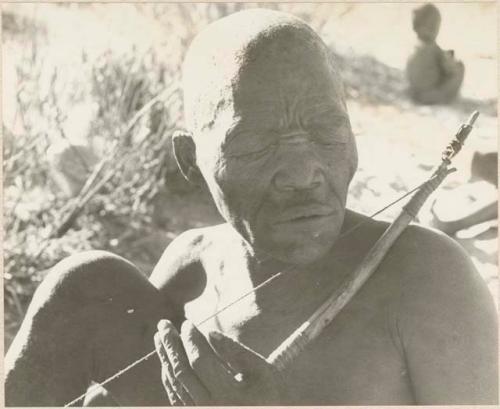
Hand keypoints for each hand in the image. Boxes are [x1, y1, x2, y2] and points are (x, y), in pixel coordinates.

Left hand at [154, 319, 284, 404]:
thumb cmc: (272, 396)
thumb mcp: (263, 371)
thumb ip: (236, 351)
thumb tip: (210, 333)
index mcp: (228, 395)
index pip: (200, 361)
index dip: (191, 340)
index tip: (186, 322)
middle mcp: (210, 407)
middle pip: (182, 371)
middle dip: (170, 345)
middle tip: (163, 324)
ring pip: (175, 384)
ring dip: (166, 358)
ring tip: (160, 337)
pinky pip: (177, 396)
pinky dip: (169, 377)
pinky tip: (167, 361)